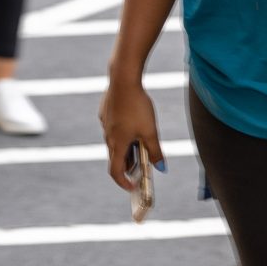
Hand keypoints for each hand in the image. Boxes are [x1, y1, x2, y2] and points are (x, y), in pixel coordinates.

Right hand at [99, 77, 163, 191]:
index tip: (134, 187)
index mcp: (117, 143)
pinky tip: (133, 120)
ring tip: (141, 140)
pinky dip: (123, 132)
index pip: (115, 172)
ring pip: (115, 141)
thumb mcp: (151, 131)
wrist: (123, 78)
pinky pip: (113, 127)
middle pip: (116, 157)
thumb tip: (161, 168)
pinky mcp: (105, 111)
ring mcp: (105, 122)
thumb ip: (156, 152)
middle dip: (129, 164)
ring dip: (127, 147)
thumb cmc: (137, 106)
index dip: (124, 182)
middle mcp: (108, 135)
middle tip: (143, 165)